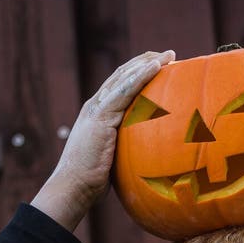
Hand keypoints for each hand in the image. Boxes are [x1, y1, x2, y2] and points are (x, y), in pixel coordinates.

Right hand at [31, 50, 175, 230]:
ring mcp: (97, 109)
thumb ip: (125, 149)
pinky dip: (140, 76)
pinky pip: (124, 91)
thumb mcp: (112, 158)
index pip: (120, 86)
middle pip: (123, 75)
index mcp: (98, 114)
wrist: (74, 186)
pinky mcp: (101, 117)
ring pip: (125, 77)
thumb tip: (145, 157)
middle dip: (146, 62)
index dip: (139, 74)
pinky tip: (156, 67)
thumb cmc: (92, 180)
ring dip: (147, 64)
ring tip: (169, 56)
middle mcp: (96, 106)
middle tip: (170, 56)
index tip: (161, 67)